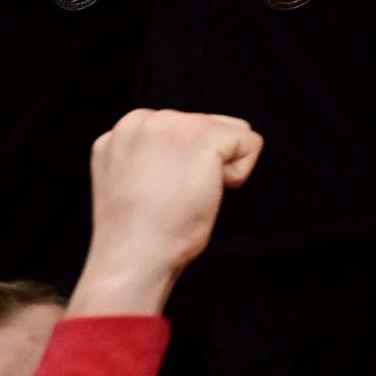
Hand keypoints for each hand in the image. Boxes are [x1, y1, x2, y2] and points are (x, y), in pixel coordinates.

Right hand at [66, 109, 260, 317]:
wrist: (134, 256)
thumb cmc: (141, 233)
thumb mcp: (135, 179)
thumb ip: (153, 154)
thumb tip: (189, 150)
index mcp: (125, 131)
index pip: (181, 129)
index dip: (185, 165)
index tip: (159, 192)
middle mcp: (142, 119)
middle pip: (208, 125)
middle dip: (204, 161)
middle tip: (173, 196)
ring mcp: (171, 122)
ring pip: (230, 132)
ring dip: (219, 166)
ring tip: (185, 194)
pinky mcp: (199, 133)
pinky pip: (249, 143)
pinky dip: (239, 172)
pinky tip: (206, 192)